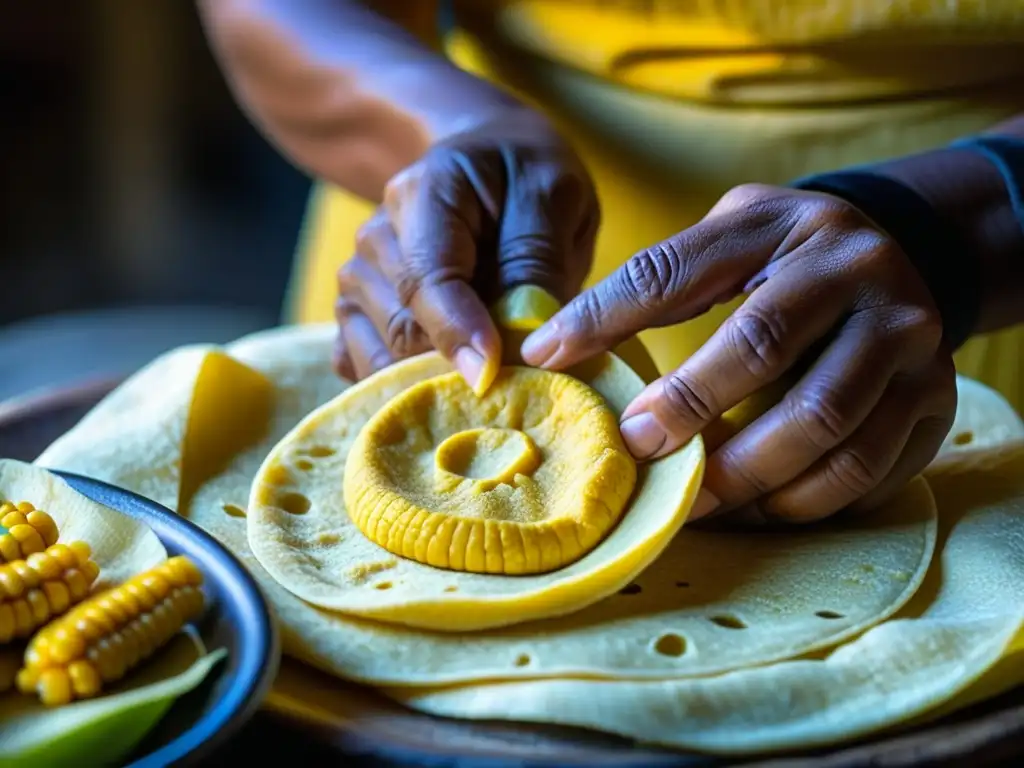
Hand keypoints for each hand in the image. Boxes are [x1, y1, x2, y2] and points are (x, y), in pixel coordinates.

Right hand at [332, 107, 598, 391]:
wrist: (488, 157)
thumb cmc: (525, 180)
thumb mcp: (552, 198)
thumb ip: (536, 263)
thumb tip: (523, 342)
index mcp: (423, 195)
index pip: (426, 278)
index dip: (456, 331)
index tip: (490, 372)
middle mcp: (376, 238)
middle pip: (402, 328)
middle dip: (455, 364)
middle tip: (513, 377)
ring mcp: (359, 277)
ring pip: (380, 355)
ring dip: (431, 378)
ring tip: (487, 374)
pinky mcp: (356, 312)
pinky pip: (360, 365)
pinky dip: (398, 386)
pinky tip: (439, 382)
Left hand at [521, 184, 957, 523]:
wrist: (911, 261)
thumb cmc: (789, 260)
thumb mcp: (730, 240)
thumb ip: (655, 281)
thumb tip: (552, 345)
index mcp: (785, 226)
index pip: (676, 271)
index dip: (606, 317)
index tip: (549, 358)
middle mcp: (857, 275)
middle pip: (762, 349)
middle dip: (689, 409)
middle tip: (639, 450)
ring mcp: (908, 341)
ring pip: (821, 427)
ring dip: (744, 477)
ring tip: (691, 502)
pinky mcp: (936, 402)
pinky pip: (864, 473)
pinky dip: (799, 503)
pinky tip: (754, 508)